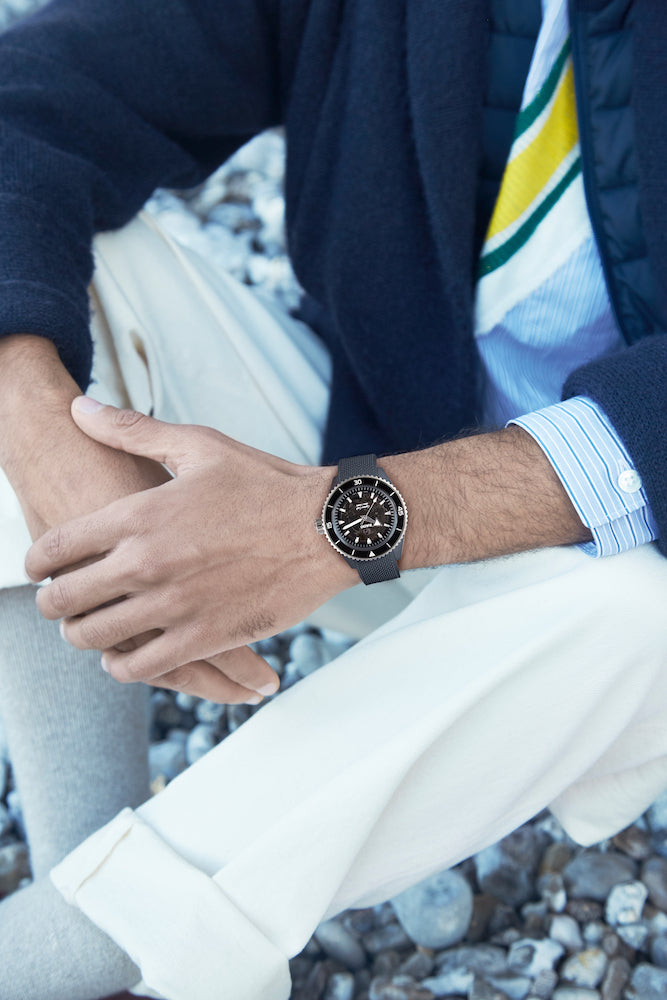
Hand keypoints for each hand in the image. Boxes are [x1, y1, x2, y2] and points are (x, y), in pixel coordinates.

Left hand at [26, 399, 355, 699]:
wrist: (329, 527)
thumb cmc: (266, 483)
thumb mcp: (200, 445)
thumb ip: (131, 430)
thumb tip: (78, 407)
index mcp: (140, 513)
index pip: (55, 547)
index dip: (34, 561)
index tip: (37, 568)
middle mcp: (148, 563)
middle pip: (65, 599)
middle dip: (52, 603)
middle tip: (58, 601)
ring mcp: (175, 605)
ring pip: (95, 638)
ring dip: (82, 636)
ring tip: (88, 628)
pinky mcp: (204, 638)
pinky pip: (140, 668)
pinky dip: (122, 665)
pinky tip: (125, 655)